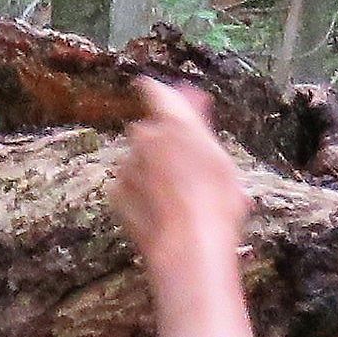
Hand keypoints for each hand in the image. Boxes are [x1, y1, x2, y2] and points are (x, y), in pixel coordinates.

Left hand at [114, 79, 252, 278]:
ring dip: (152, 170)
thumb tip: (195, 104)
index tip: (154, 91)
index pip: (154, 90)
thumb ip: (200, 129)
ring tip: (179, 196)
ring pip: (138, 160)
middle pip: (149, 130)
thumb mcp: (221, 160)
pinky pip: (129, 185)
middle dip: (162, 140)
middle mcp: (144, 137)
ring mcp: (126, 165)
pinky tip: (162, 210)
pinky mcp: (116, 192)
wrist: (189, 246)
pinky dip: (141, 194)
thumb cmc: (216, 202)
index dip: (155, 91)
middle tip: (184, 160)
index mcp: (173, 122)